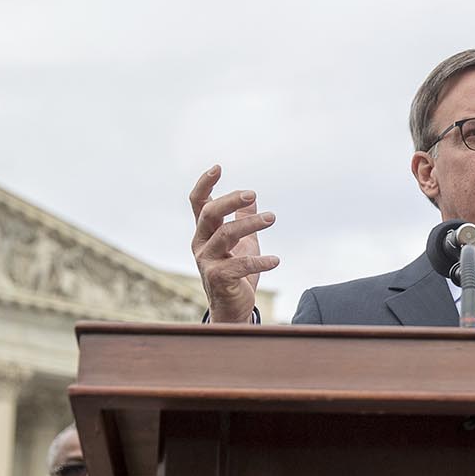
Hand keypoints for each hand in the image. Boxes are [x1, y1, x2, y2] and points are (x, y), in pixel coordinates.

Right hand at [190, 165, 279, 322]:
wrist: (233, 308)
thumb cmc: (236, 273)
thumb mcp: (243, 243)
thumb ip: (243, 220)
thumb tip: (252, 198)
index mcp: (204, 233)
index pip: (198, 203)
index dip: (205, 184)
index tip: (219, 167)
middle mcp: (201, 244)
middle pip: (210, 214)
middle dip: (230, 201)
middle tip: (252, 194)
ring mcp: (207, 262)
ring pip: (226, 234)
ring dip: (251, 224)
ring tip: (272, 218)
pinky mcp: (218, 278)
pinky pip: (240, 264)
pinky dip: (260, 260)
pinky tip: (276, 260)